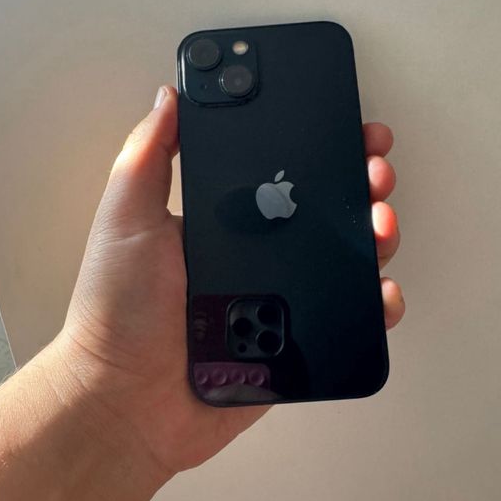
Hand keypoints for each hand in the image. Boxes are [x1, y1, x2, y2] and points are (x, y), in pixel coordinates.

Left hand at [57, 85, 403, 482]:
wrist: (127, 403)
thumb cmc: (117, 311)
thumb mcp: (125, 219)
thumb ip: (146, 157)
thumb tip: (170, 97)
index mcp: (223, 222)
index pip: (280, 175)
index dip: (316, 148)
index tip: (346, 126)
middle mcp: (257, 256)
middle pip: (322, 212)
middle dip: (359, 184)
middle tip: (374, 170)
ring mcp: (280, 299)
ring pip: (344, 260)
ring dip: (375, 234)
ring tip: (381, 221)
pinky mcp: (296, 342)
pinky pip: (347, 318)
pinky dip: (376, 304)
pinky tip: (383, 290)